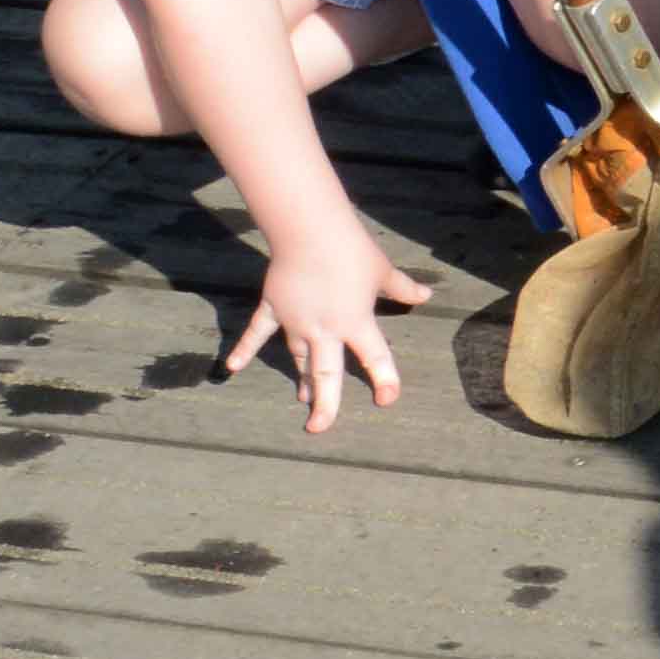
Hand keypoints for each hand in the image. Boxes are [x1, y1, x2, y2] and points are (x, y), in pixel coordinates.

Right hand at [229, 224, 430, 432]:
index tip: (387, 399)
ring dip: (300, 378)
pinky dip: (244, 348)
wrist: (310, 231)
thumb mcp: (383, 271)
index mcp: (356, 322)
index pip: (375, 357)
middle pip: (325, 374)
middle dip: (324, 403)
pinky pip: (257, 332)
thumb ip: (403, 288)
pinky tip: (232, 367)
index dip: (384, 379)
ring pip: (298, 356)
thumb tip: (427, 294)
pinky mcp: (275, 308)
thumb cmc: (352, 250)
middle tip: (320, 427)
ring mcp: (296, 321)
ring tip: (302, 399)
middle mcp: (325, 329)